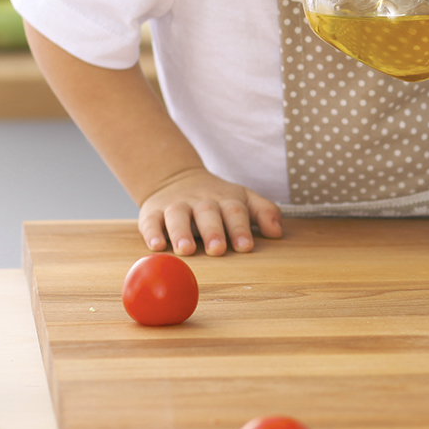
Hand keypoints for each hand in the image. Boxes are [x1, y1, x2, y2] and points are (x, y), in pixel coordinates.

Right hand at [137, 165, 282, 255]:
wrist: (177, 178)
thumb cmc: (218, 198)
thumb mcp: (244, 198)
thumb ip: (264, 212)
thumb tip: (278, 232)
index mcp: (227, 200)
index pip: (236, 212)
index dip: (241, 229)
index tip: (246, 247)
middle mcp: (202, 202)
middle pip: (209, 214)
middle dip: (214, 232)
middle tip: (218, 250)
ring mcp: (177, 206)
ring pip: (178, 216)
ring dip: (182, 233)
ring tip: (186, 250)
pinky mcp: (153, 212)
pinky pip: (151, 221)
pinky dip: (152, 233)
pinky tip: (156, 246)